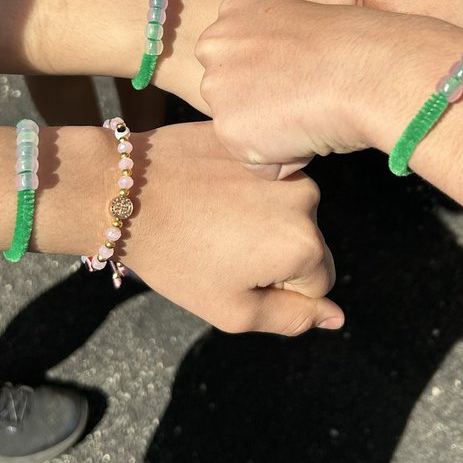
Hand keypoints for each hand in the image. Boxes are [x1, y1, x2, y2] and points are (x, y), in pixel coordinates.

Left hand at [126, 122, 343, 333]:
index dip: (277, 290)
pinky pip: (267, 177)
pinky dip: (246, 189)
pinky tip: (209, 193)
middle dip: (274, 254)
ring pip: (288, 209)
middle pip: (307, 244)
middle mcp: (307, 199)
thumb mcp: (232, 309)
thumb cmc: (176, 258)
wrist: (126, 192)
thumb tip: (336, 318)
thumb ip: (291, 318)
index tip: (235, 275)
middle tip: (220, 250)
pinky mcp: (260, 144)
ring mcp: (283, 165)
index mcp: (305, 245)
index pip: (318, 285)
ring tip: (212, 221)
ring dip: (262, 220)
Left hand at [197, 0, 427, 176]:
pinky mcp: (229, 128)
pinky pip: (259, 163)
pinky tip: (310, 132)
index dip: (277, 71)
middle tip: (309, 92)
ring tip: (312, 110)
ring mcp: (218, 87)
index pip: (240, 57)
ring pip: (244, 128)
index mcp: (236, 9)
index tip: (305, 66)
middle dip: (267, 102)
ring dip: (277, 131)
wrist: (365, 69)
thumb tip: (279, 76)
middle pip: (233, 93)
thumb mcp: (304, 24)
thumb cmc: (356, 45)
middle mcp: (215, 44)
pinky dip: (287, 159)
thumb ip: (276, 45)